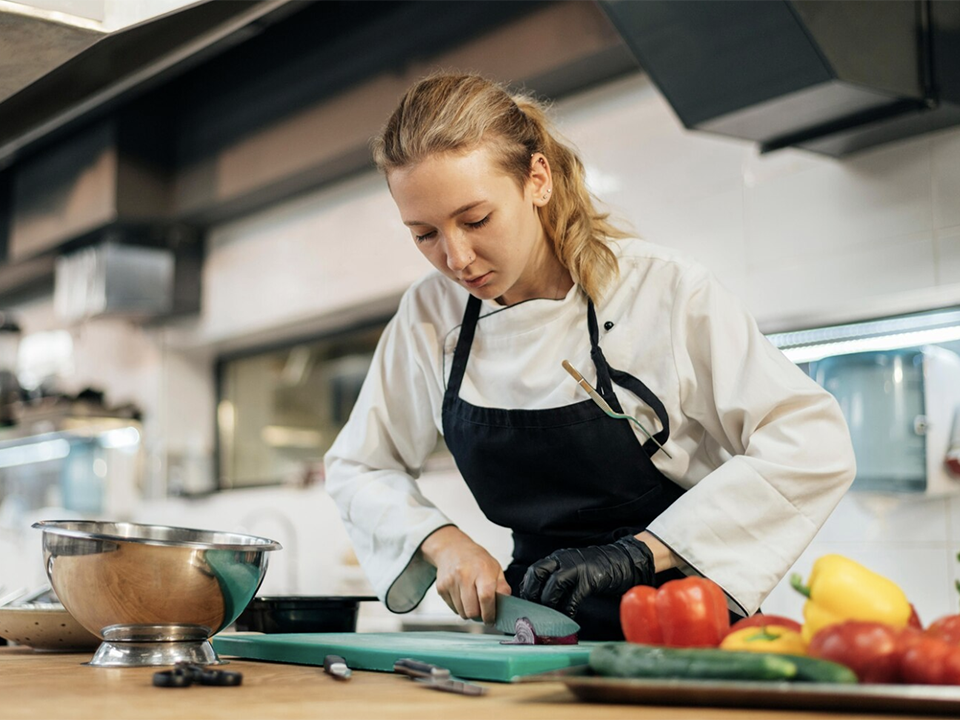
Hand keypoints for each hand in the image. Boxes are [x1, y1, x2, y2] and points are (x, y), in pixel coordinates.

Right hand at [419, 526, 510, 623]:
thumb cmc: (476, 559)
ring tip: (472, 599)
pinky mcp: (441, 588)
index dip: (489, 613)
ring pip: (462, 613)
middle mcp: (464, 575)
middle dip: (479, 615)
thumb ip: (502, 587)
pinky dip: (460, 607)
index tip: (491, 619)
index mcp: (482, 570)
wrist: (452, 549)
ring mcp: (450, 582)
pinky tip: (462, 595)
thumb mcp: (495, 568)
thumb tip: (506, 605)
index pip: (486, 597)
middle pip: (472, 610)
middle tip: (482, 610)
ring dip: (469, 612)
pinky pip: (453, 608)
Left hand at [519, 535, 654, 616]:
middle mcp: (564, 559)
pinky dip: (567, 610)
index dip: (527, 589)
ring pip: (554, 585)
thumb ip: (557, 579)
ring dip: (549, 604)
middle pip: (538, 574)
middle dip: (532, 595)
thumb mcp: (572, 568)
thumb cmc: (597, 569)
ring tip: (550, 618)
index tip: (525, 605)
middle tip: (534, 612)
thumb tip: (541, 601)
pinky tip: (568, 618)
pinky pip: (574, 597)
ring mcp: (577, 568)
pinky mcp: (590, 579)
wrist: (623, 561)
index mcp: (557, 558)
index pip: (533, 571)